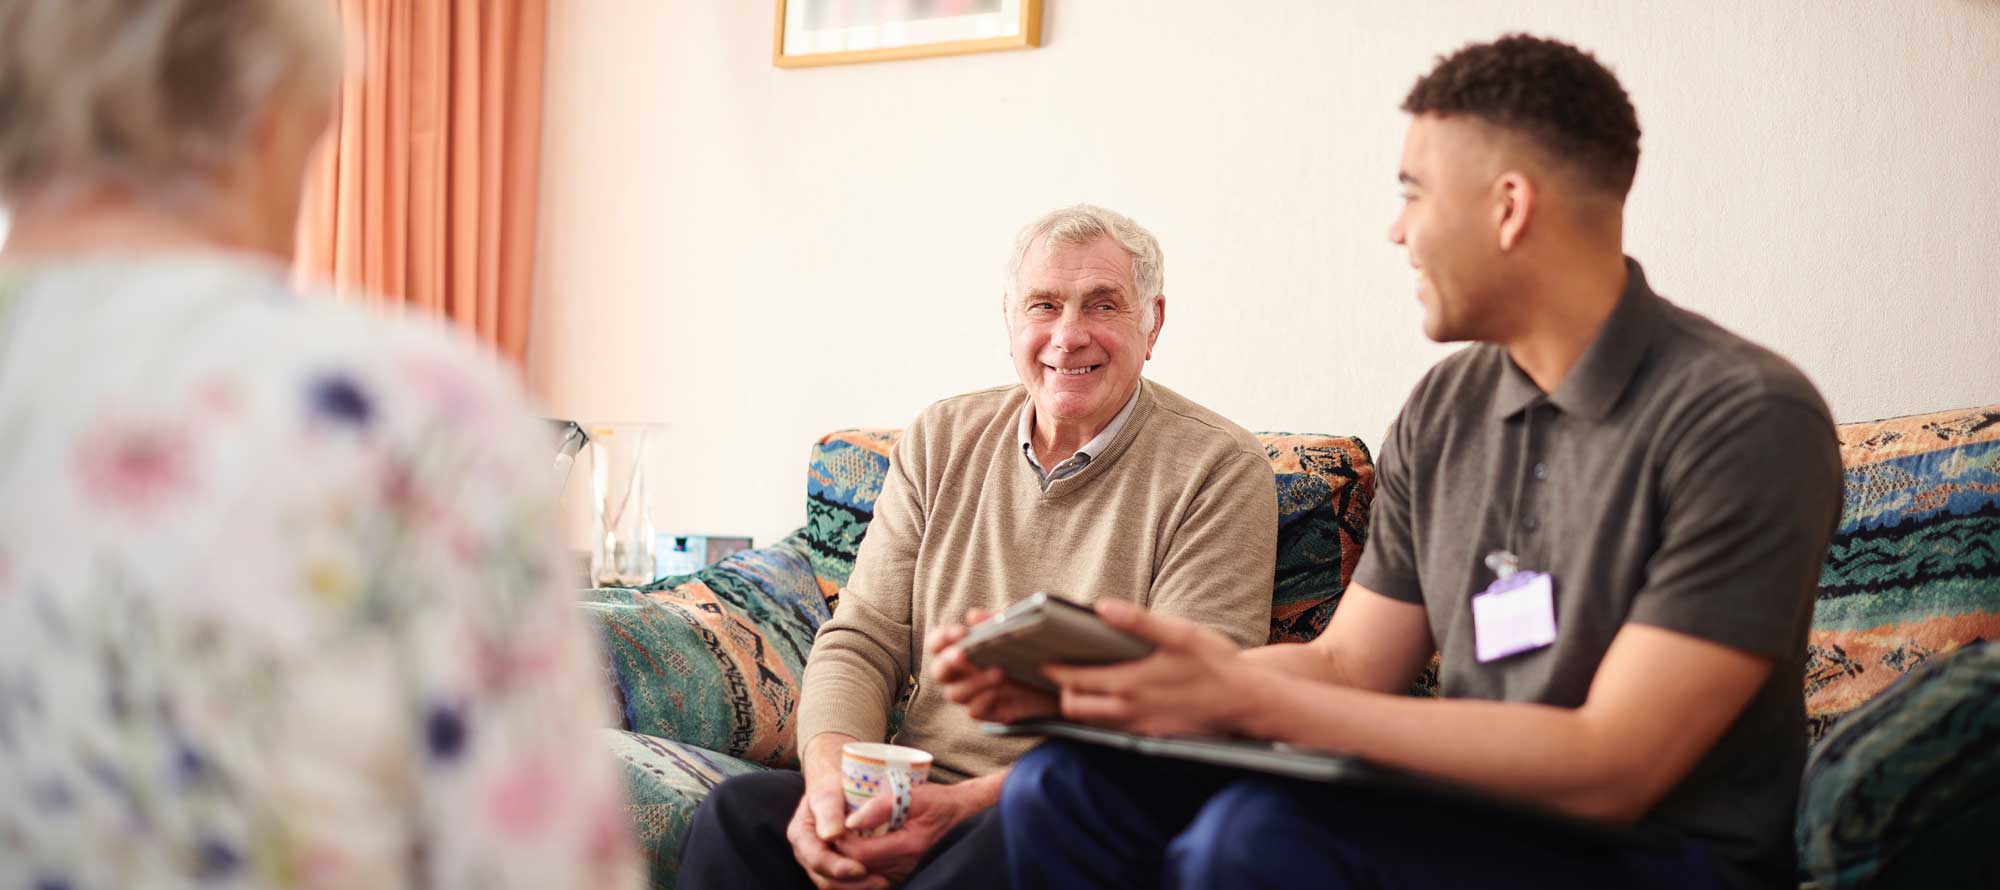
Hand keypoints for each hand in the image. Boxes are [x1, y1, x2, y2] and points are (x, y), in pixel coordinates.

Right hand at [787, 734, 885, 889]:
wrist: (836, 786)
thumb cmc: (832, 786)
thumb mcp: (829, 791)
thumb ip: (829, 810)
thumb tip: (831, 835)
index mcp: (801, 834)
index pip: (817, 859)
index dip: (838, 868)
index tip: (862, 868)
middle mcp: (806, 853)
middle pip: (825, 879)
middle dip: (853, 884)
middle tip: (881, 881)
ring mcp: (818, 863)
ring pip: (835, 886)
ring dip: (859, 888)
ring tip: (884, 882)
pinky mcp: (833, 868)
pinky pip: (844, 885)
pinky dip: (861, 885)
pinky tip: (881, 880)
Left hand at [834, 780, 984, 883]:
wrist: (959, 812)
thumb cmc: (937, 800)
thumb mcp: (913, 793)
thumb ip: (882, 805)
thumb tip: (851, 821)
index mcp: (909, 845)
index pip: (861, 854)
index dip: (842, 841)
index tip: (833, 824)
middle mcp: (906, 865)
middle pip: (858, 867)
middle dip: (840, 851)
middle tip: (831, 830)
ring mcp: (904, 872)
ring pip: (863, 874)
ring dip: (847, 858)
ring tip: (840, 837)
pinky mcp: (901, 873)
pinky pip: (872, 874)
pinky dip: (858, 863)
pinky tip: (853, 846)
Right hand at [928, 608, 1059, 723]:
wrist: (1056, 680)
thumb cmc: (1027, 650)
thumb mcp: (1015, 629)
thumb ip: (995, 620)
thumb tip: (973, 615)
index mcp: (961, 650)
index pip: (937, 644)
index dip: (942, 638)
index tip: (960, 632)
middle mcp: (961, 674)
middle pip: (939, 671)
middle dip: (949, 662)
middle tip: (964, 654)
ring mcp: (972, 695)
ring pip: (955, 693)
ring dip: (973, 682)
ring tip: (999, 671)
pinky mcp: (987, 712)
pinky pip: (974, 711)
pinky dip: (982, 701)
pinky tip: (998, 693)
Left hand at [1043, 600, 1254, 736]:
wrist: (1248, 703)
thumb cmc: (1216, 664)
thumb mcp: (1179, 634)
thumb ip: (1137, 621)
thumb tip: (1101, 607)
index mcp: (1129, 684)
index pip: (1074, 681)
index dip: (1054, 670)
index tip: (1041, 659)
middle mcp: (1129, 711)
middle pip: (1075, 708)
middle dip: (1062, 691)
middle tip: (1059, 672)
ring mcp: (1140, 727)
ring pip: (1092, 722)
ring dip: (1081, 705)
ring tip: (1081, 684)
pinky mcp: (1152, 737)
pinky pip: (1114, 730)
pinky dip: (1103, 716)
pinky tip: (1113, 699)